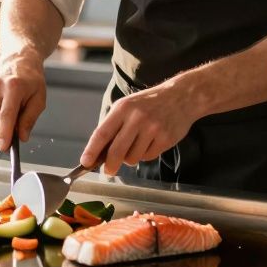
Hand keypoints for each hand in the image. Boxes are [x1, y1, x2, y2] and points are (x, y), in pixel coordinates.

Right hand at [0, 54, 46, 151]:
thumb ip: (30, 119)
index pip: (6, 115)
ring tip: (10, 118)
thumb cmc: (31, 83)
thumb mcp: (39, 100)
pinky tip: (1, 109)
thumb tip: (22, 137)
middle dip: (0, 135)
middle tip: (11, 139)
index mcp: (14, 86)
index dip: (4, 133)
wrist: (19, 64)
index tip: (4, 147)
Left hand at [80, 76, 198, 175]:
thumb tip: (98, 151)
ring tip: (137, 145)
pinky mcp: (165, 139)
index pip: (102, 133)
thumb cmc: (149, 103)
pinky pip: (148, 157)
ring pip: (133, 157)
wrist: (181, 96)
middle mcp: (137, 118)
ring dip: (131, 158)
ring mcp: (152, 129)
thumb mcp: (128, 106)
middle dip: (110, 165)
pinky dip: (146, 154)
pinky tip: (150, 142)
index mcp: (123, 108)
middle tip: (108, 170)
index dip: (92, 150)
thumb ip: (114, 125)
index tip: (85, 162)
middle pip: (116, 151)